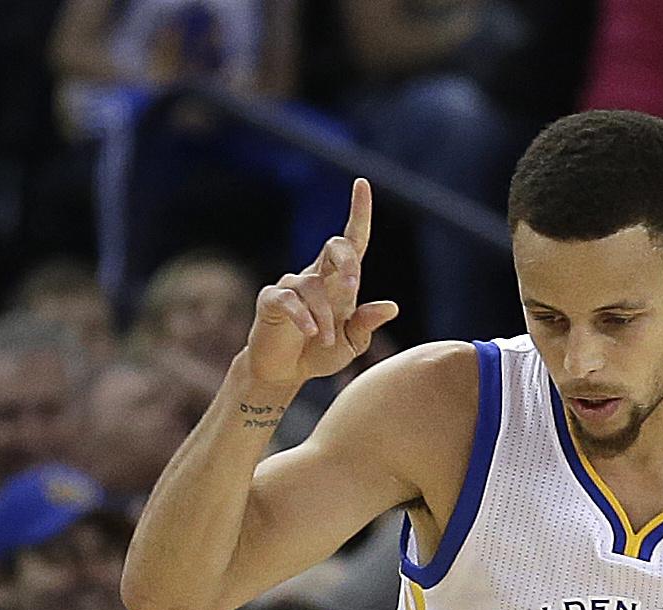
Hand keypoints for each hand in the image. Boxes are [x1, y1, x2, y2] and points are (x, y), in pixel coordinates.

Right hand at [237, 180, 399, 396]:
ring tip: (324, 339)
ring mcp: (292, 285)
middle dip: (347, 261)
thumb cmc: (320, 353)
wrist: (285, 372)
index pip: (352, 241)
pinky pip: (290, 299)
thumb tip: (391, 307)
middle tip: (353, 286)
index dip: (358, 212)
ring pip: (314, 286)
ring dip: (324, 315)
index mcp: (340, 282)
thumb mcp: (351, 344)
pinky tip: (310, 332)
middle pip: (335, 247)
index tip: (362, 183)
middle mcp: (317, 276)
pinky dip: (303, 316)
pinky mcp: (271, 299)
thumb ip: (366, 325)